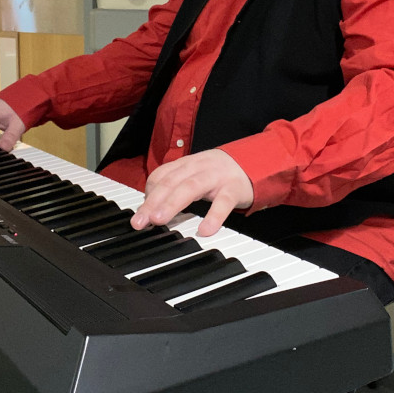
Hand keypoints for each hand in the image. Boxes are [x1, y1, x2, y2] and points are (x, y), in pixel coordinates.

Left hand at [131, 150, 253, 235]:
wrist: (254, 162)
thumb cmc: (219, 173)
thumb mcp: (195, 173)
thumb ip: (176, 186)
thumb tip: (152, 208)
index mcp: (187, 164)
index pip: (162, 175)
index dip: (149, 193)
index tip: (140, 213)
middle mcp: (198, 167)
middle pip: (171, 181)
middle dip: (152, 201)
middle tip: (139, 221)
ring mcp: (216, 177)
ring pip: (191, 187)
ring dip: (172, 204)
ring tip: (159, 220)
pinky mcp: (234, 188)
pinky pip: (223, 202)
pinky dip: (214, 216)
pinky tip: (205, 230)